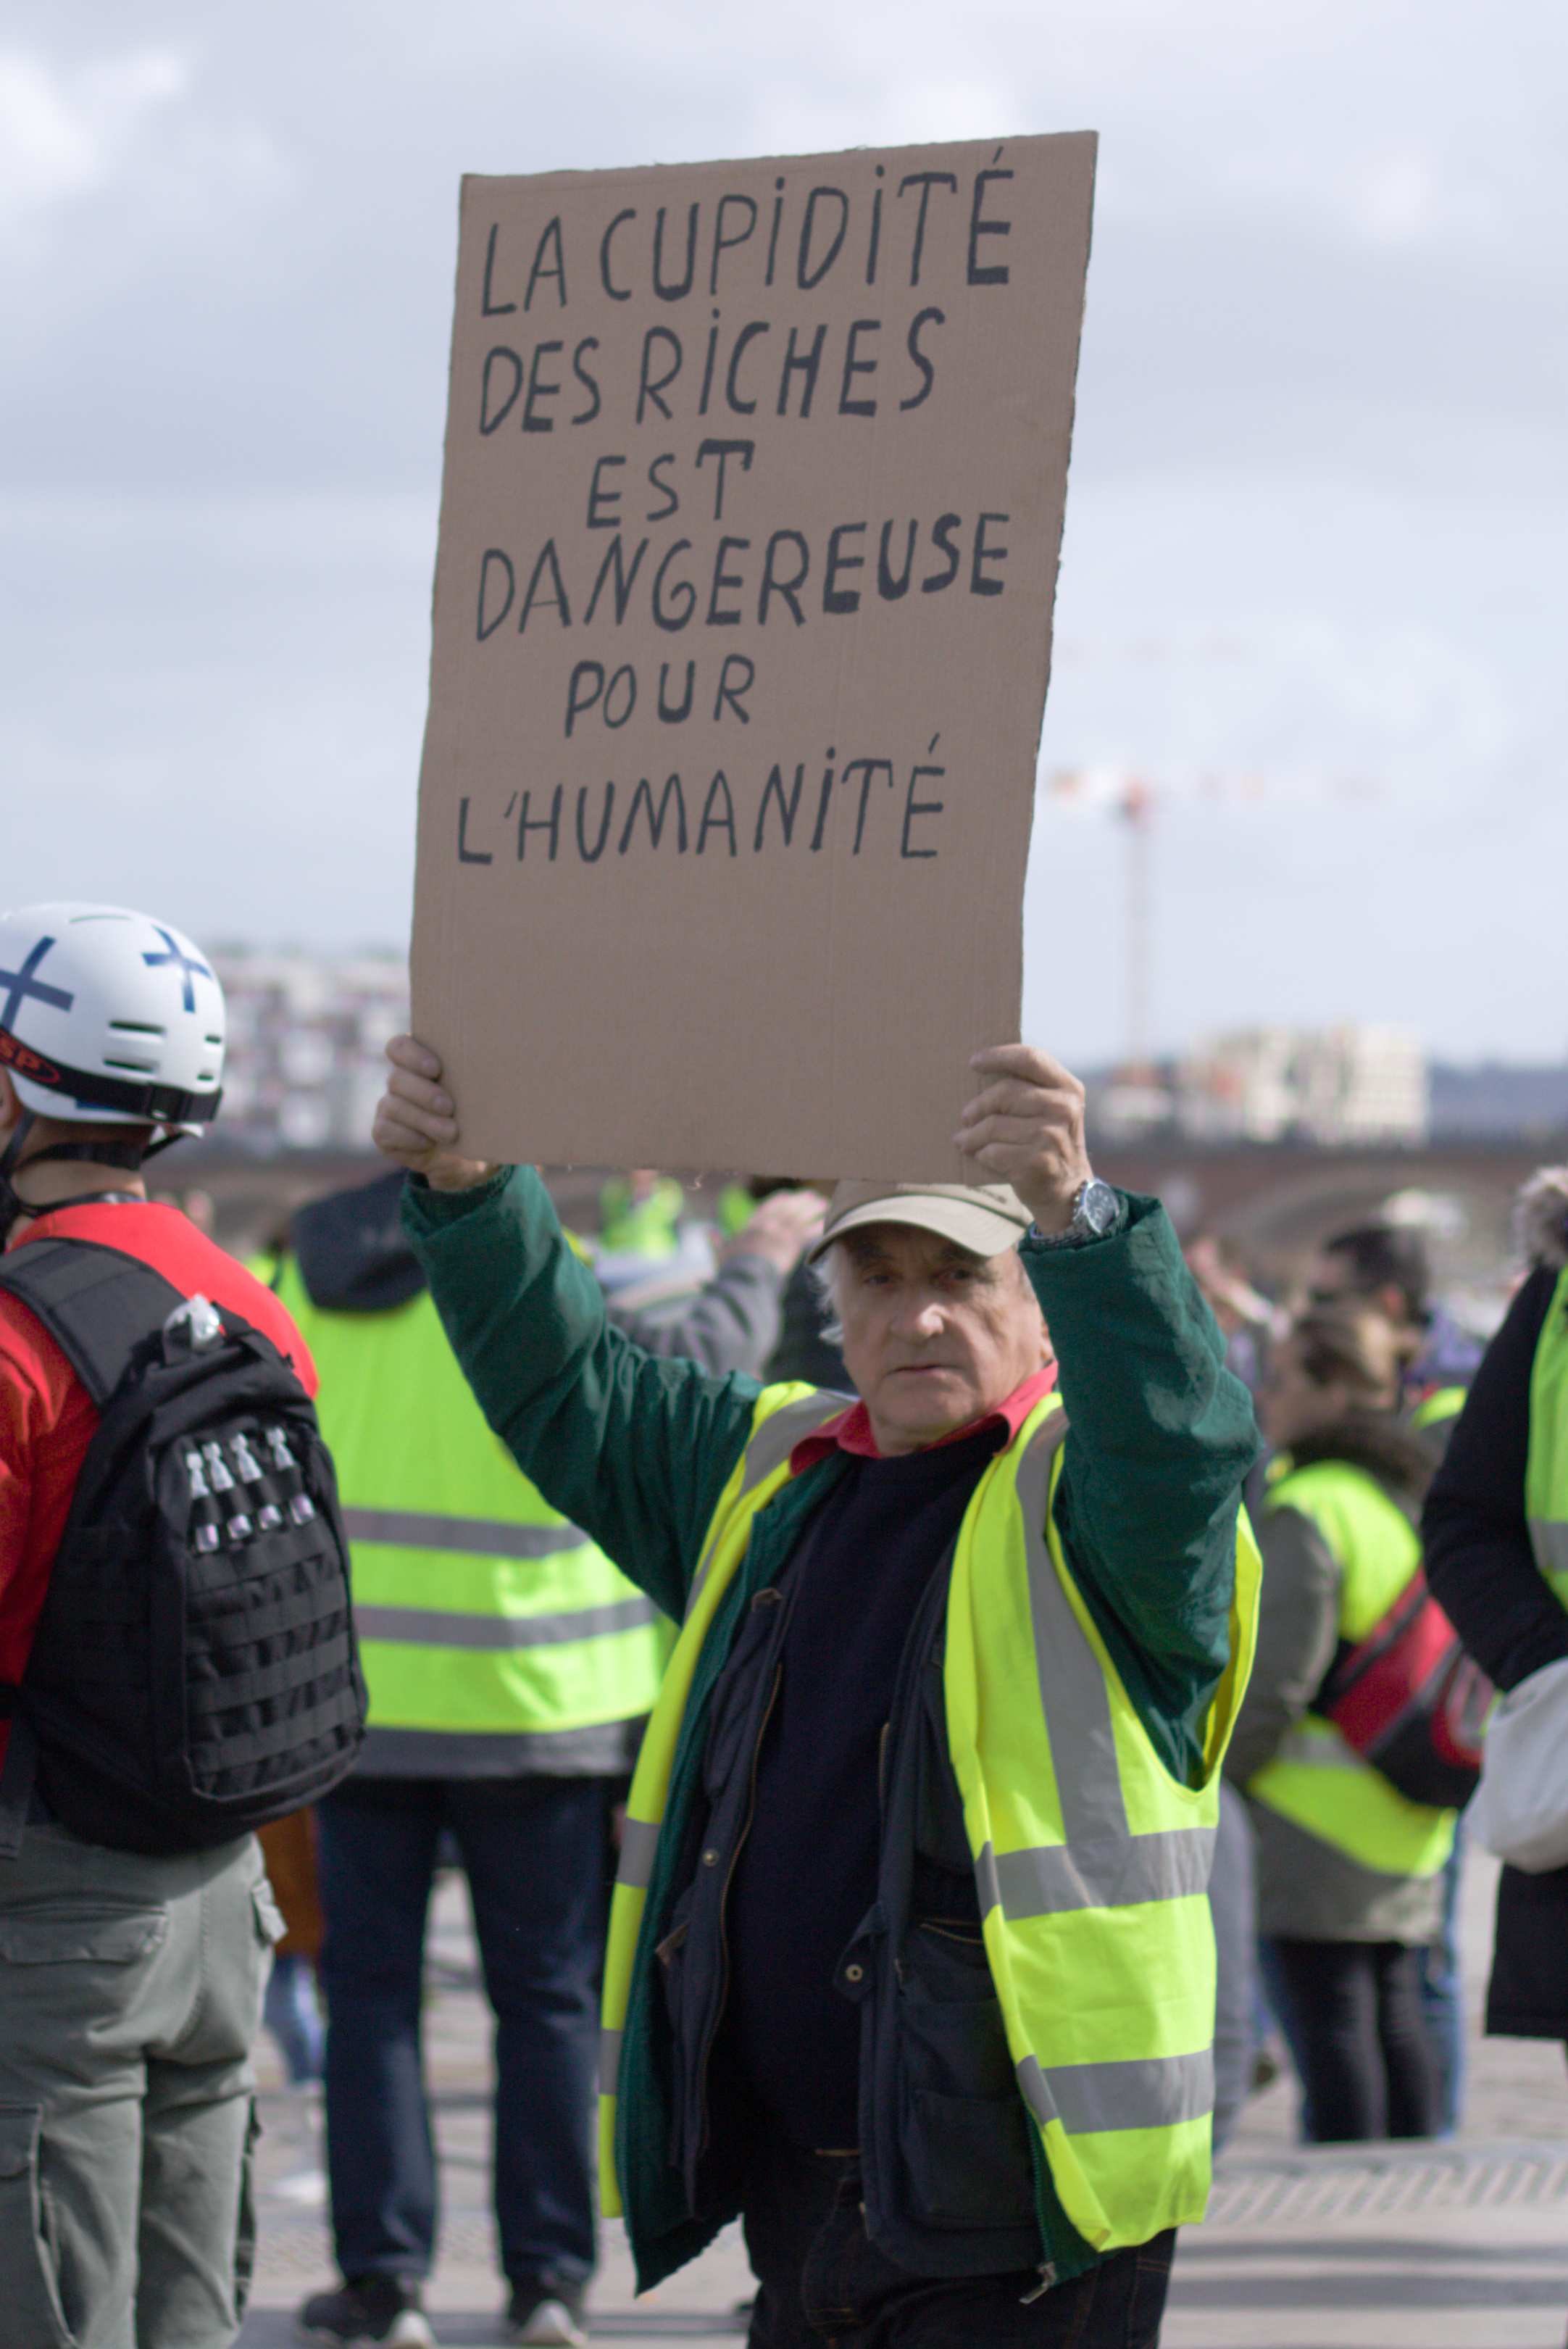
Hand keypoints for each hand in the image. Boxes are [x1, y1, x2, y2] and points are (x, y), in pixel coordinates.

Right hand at [372, 1036, 497, 1191]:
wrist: (462, 1155)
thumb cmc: (473, 1113)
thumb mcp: (478, 1094)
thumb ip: (478, 1076)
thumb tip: (504, 1067)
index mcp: (417, 1062)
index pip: (399, 1047)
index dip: (412, 1056)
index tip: (437, 1069)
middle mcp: (399, 1080)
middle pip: (397, 1078)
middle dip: (424, 1094)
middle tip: (449, 1107)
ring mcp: (388, 1106)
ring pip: (394, 1106)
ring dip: (424, 1120)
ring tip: (451, 1132)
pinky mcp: (384, 1132)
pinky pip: (386, 1131)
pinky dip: (410, 1138)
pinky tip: (429, 1143)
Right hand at [722, 1187, 825, 1274]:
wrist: (745, 1278)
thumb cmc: (731, 1270)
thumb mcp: (721, 1254)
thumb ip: (717, 1241)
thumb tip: (708, 1231)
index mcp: (752, 1225)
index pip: (769, 1206)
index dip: (781, 1200)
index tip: (789, 1196)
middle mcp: (768, 1224)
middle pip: (789, 1206)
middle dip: (801, 1200)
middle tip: (812, 1197)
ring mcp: (781, 1232)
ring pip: (801, 1215)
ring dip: (813, 1208)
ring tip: (823, 1205)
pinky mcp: (792, 1243)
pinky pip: (809, 1231)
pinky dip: (819, 1225)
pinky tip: (829, 1222)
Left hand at [953, 1045, 1092, 1233]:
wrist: (1067, 1188)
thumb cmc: (1047, 1140)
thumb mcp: (1050, 1109)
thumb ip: (1028, 1088)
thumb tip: (978, 1070)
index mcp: (1068, 1088)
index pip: (1031, 1059)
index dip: (998, 1056)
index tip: (973, 1062)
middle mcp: (1064, 1109)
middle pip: (1006, 1092)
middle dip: (978, 1106)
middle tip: (964, 1117)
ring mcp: (1052, 1136)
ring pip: (994, 1125)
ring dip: (972, 1135)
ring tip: (964, 1140)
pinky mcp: (1037, 1162)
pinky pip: (993, 1151)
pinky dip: (981, 1154)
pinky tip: (982, 1156)